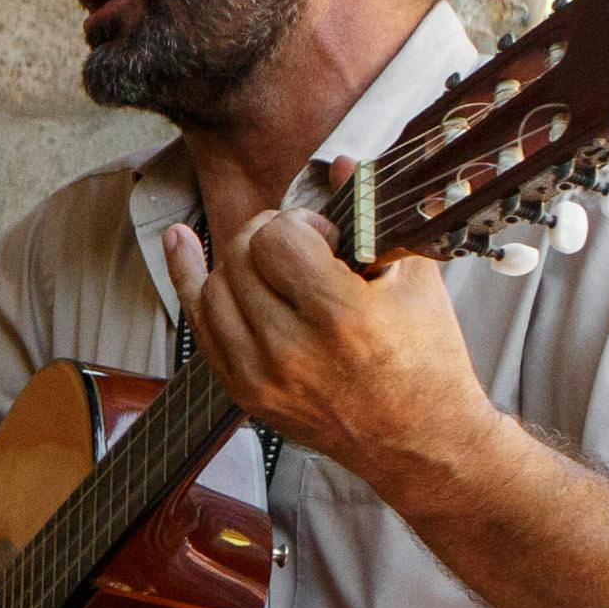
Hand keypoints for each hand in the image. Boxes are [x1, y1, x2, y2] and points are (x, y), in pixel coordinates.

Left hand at [161, 208, 495, 496]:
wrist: (420, 442)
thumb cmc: (427, 360)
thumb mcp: (415, 281)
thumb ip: (371, 217)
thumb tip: (340, 165)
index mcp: (341, 319)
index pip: (277, 238)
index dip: (300, 224)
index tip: (325, 237)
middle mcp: (292, 351)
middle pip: (241, 257)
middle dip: (268, 235)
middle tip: (302, 245)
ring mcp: (261, 376)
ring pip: (214, 288)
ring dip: (240, 260)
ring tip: (273, 260)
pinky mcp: (244, 392)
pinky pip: (200, 326)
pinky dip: (190, 280)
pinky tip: (181, 243)